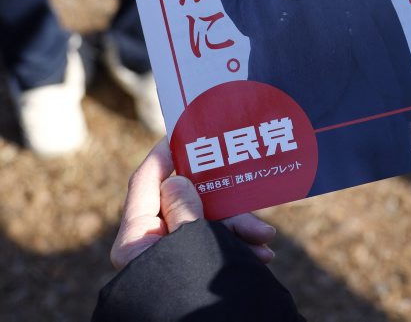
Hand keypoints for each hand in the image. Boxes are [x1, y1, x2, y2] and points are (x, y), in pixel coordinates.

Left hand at [110, 139, 276, 270]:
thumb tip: (178, 180)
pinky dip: (240, 246)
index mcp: (136, 241)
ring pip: (207, 226)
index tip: (183, 133)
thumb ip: (184, 204)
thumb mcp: (189, 239)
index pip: (144, 185)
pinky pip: (216, 247)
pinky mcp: (194, 271)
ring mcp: (174, 261)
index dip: (163, 156)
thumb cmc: (193, 286)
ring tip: (264, 240)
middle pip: (185, 204)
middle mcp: (152, 249)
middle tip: (249, 201)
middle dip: (223, 203)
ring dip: (239, 227)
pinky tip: (262, 253)